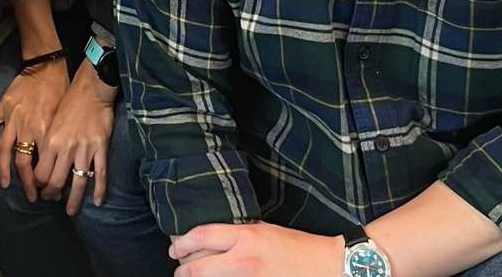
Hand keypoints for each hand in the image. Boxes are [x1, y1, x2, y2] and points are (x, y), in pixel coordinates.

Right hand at [0, 57, 67, 203]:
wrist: (46, 65)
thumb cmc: (60, 89)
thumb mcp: (64, 118)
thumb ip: (57, 140)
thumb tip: (59, 163)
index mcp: (44, 131)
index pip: (42, 164)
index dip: (44, 182)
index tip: (48, 192)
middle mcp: (27, 127)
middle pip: (22, 163)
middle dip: (27, 183)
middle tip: (31, 196)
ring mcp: (12, 118)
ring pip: (4, 150)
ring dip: (3, 170)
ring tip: (5, 184)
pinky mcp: (3, 107)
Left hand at [36, 66, 112, 212]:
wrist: (91, 88)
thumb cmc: (68, 102)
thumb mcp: (51, 120)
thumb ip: (48, 142)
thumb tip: (43, 162)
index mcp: (50, 140)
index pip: (40, 172)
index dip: (39, 184)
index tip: (40, 188)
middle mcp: (65, 148)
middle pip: (56, 181)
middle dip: (52, 194)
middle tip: (52, 200)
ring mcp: (84, 149)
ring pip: (77, 183)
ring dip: (73, 201)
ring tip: (71, 211)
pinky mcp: (100, 148)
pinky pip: (100, 174)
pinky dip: (99, 189)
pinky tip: (98, 201)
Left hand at [171, 222, 343, 276]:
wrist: (327, 266)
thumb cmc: (297, 246)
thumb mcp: (264, 229)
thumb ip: (238, 234)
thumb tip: (213, 239)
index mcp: (246, 237)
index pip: (202, 236)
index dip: (182, 243)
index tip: (175, 248)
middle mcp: (245, 260)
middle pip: (199, 268)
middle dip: (183, 271)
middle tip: (179, 271)